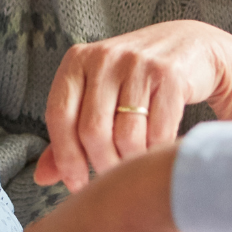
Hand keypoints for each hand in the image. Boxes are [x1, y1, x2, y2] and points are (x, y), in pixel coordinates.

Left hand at [35, 21, 231, 192]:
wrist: (190, 46)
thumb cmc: (133, 79)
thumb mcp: (97, 96)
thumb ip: (69, 134)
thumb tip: (41, 177)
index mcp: (76, 61)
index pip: (59, 116)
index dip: (66, 157)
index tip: (76, 184)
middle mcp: (104, 58)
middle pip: (93, 131)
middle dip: (102, 165)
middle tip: (113, 178)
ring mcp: (137, 64)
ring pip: (126, 135)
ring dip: (132, 162)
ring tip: (135, 165)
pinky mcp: (169, 75)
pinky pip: (159, 131)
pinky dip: (156, 152)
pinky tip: (156, 153)